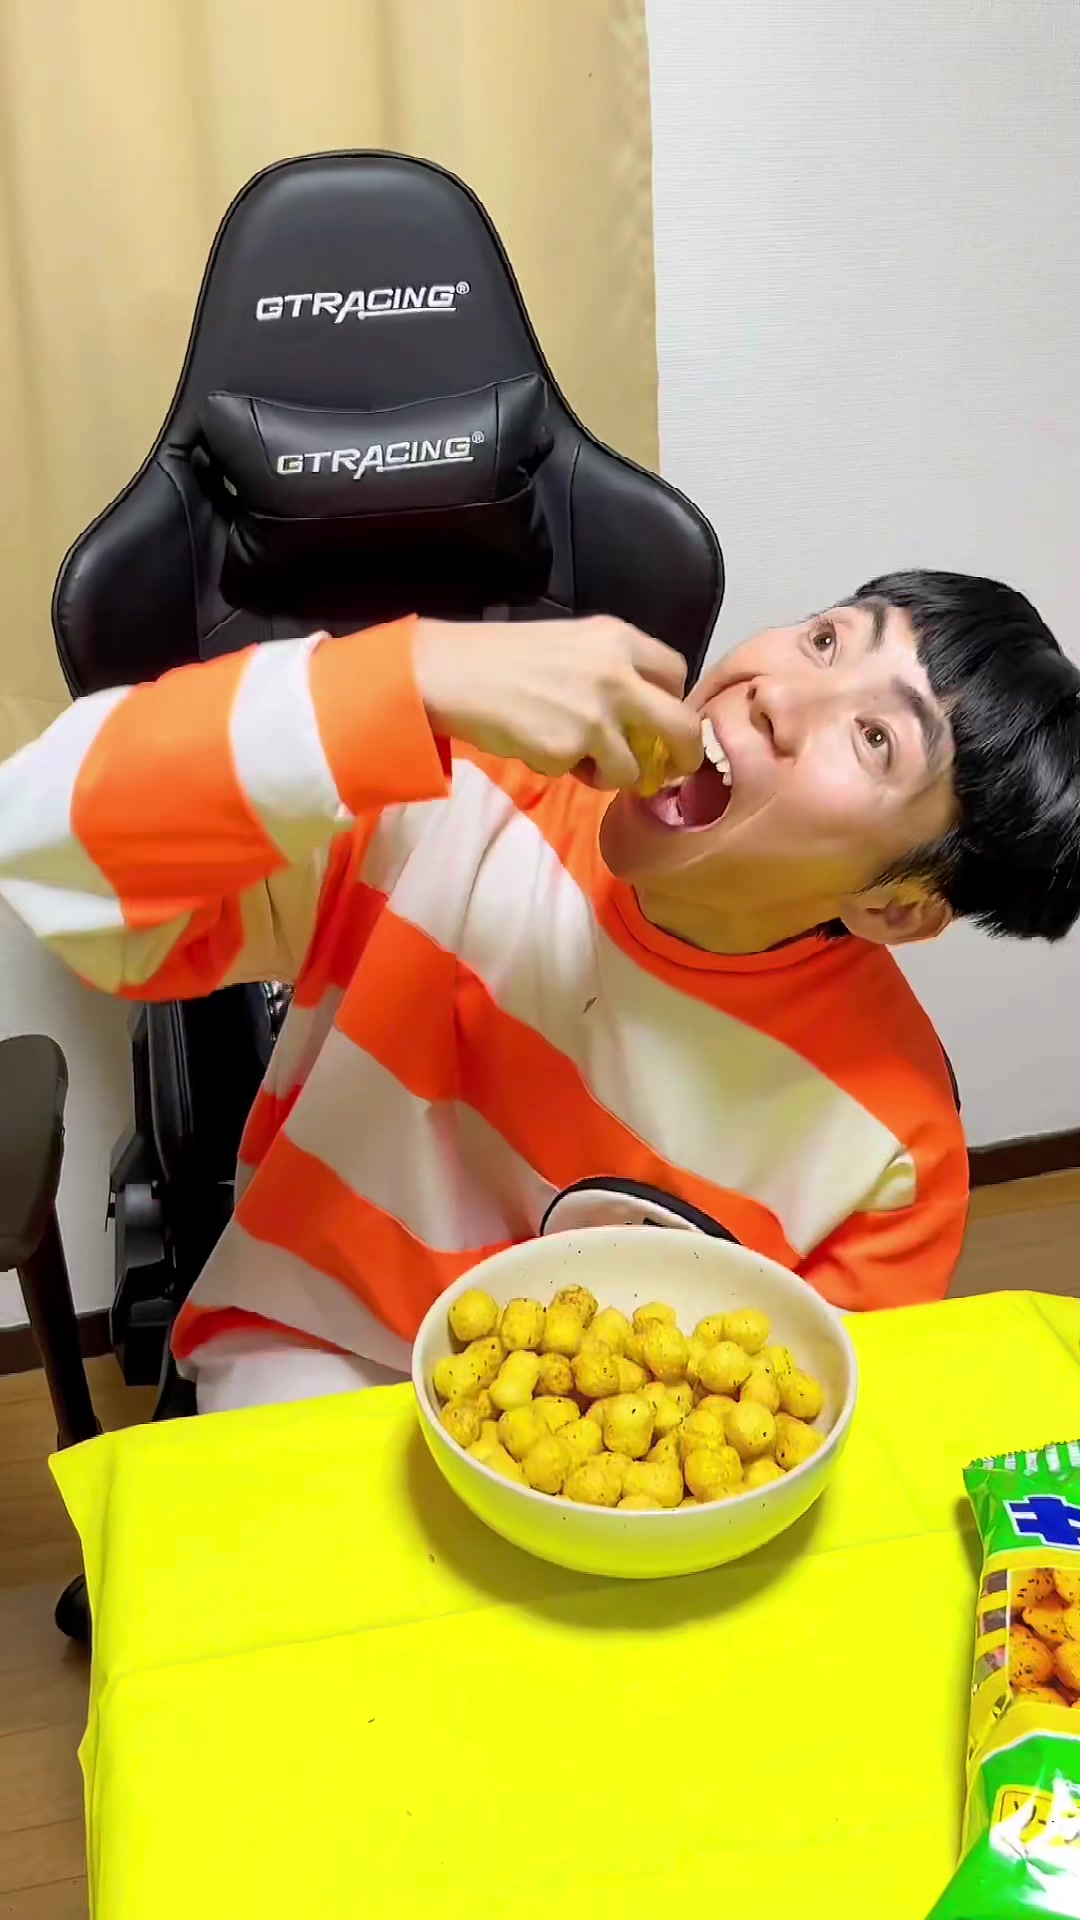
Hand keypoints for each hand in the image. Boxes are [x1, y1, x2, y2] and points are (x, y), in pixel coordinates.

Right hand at [413, 615, 702, 788]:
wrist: (453, 673)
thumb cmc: (504, 656)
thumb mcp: (571, 643)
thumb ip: (612, 669)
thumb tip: (642, 714)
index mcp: (619, 639)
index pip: (677, 673)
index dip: (674, 702)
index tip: (664, 722)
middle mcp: (618, 675)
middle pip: (682, 726)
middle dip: (684, 755)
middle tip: (673, 770)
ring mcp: (596, 716)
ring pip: (633, 767)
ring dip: (613, 773)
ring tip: (579, 759)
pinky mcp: (569, 750)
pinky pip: (585, 776)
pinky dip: (567, 770)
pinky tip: (540, 747)